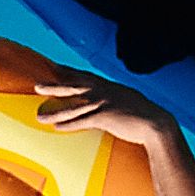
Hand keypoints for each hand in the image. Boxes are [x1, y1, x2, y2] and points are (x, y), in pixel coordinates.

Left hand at [35, 75, 169, 139]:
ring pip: (73, 107)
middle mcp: (103, 92)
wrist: (157, 124)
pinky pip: (82, 121)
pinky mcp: (106, 117)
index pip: (83, 76)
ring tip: (40, 116)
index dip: (67, 72)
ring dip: (55, 111)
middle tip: (37, 86)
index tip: (53, 68)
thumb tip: (104, 102)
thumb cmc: (142, 114)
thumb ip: (113, 98)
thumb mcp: (126, 100)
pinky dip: (68, 125)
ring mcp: (104, 103)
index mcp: (108, 86)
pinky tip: (57, 128)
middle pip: (73, 87)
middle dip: (54, 87)